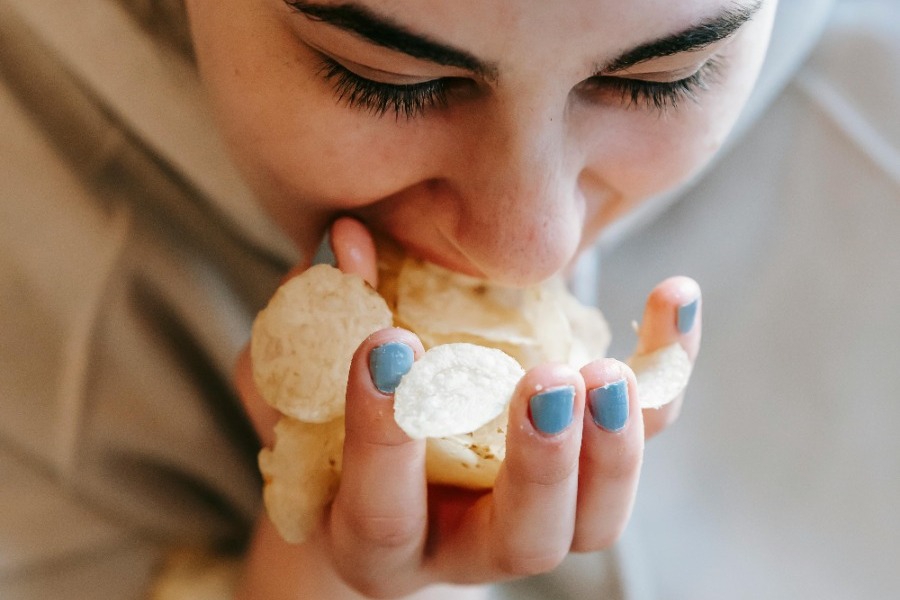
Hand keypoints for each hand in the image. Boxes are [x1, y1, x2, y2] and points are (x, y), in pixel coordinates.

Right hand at [233, 217, 701, 598]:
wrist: (387, 468)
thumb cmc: (326, 427)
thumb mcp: (298, 382)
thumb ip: (313, 324)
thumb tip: (350, 239)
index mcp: (378, 536)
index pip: (382, 510)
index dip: (384, 436)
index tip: (387, 345)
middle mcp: (467, 546)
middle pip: (524, 541)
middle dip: (539, 466)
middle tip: (545, 383)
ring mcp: (539, 515)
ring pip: (597, 518)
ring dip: (614, 446)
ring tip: (607, 369)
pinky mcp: (589, 466)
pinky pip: (644, 432)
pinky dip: (665, 371)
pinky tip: (675, 296)